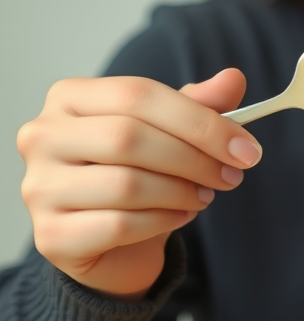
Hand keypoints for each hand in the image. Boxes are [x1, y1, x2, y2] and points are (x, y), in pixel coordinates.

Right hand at [17, 69, 260, 299]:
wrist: (111, 243)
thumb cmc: (138, 175)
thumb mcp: (170, 134)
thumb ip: (199, 106)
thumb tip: (234, 78)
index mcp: (70, 97)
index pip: (138, 95)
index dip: (200, 121)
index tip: (246, 148)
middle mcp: (43, 136)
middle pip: (129, 137)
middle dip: (195, 159)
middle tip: (232, 176)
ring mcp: (40, 187)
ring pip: (126, 184)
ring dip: (181, 192)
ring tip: (204, 196)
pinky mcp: (52, 235)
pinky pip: (119, 225)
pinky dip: (163, 221)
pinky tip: (180, 216)